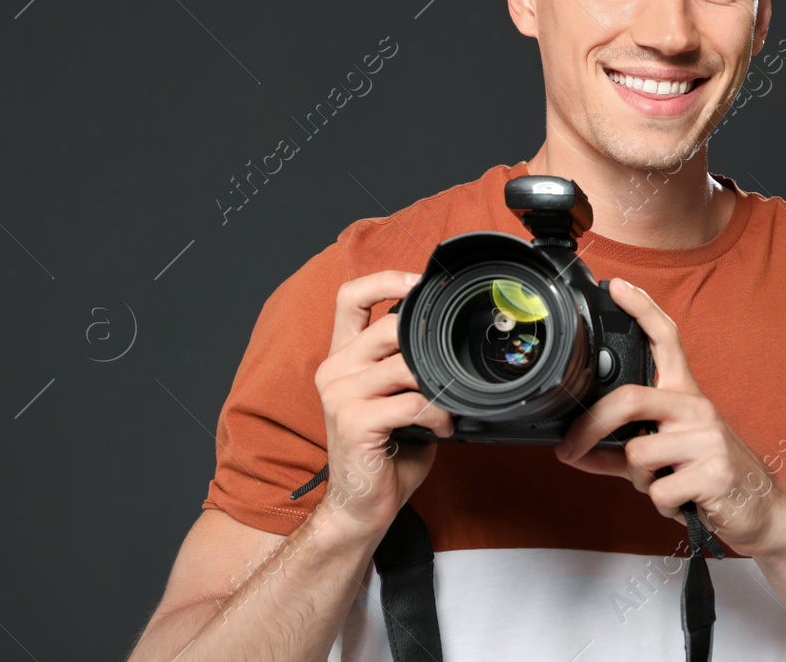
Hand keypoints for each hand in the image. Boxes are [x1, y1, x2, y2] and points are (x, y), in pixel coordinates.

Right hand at [313, 270, 453, 538]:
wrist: (361, 505)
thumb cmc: (385, 452)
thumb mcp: (397, 398)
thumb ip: (410, 366)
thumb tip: (451, 342)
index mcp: (343, 357)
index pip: (350, 297)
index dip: (386, 280)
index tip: (420, 282)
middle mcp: (334, 369)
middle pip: (388, 327)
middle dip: (429, 348)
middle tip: (449, 372)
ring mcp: (339, 393)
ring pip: (404, 365)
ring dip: (439, 387)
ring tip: (448, 408)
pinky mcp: (351, 420)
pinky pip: (410, 402)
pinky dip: (436, 414)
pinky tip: (441, 428)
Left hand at [553, 278, 785, 557]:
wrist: (764, 510)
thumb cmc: (710, 477)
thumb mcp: (667, 456)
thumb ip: (621, 449)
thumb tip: (573, 451)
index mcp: (686, 395)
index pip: (666, 339)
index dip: (641, 309)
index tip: (616, 286)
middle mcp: (697, 407)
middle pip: (629, 398)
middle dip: (591, 427)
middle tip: (569, 448)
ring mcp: (708, 437)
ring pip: (637, 454)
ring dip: (640, 482)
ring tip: (666, 484)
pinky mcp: (714, 472)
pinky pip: (658, 490)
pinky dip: (662, 504)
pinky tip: (683, 501)